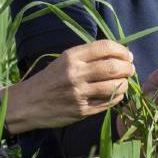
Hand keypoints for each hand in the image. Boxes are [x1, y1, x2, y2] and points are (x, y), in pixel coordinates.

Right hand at [1, 40, 133, 132]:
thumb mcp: (65, 60)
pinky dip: (117, 97)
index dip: (122, 50)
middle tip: (130, 69)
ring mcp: (79, 94)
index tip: (127, 55)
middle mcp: (76, 74)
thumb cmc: (50, 79)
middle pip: (113, 67)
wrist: (27, 103)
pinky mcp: (81, 111)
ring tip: (124, 82)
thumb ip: (88, 56)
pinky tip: (116, 94)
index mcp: (72, 57)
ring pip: (114, 86)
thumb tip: (118, 54)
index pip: (105, 47)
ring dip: (125, 83)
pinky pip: (108, 103)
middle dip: (128, 67)